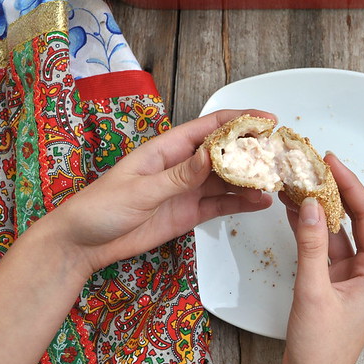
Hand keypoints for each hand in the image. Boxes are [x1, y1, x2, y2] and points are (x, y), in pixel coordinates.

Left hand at [38, 109, 274, 276]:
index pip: (210, 128)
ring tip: (276, 182)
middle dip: (253, 151)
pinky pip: (220, 205)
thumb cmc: (101, 208)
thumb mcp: (141, 190)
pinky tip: (260, 203)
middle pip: (225, 153)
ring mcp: (187, 190)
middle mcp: (182, 166)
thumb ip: (179, 175)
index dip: (240, 120)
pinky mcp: (189, 213)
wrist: (82, 244)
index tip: (268, 120)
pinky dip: (241, 204)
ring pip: (227, 180)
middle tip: (280, 156)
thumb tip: (212, 154)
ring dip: (251, 180)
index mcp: (168, 149)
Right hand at [279, 154, 363, 363]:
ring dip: (318, 209)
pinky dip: (309, 229)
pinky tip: (293, 211)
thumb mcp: (313, 292)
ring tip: (298, 182)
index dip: (350, 185)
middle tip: (314, 167)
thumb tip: (307, 205)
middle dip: (334, 192)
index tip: (331, 162)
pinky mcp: (333, 283)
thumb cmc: (321, 348)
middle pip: (355, 218)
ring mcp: (351, 276)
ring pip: (337, 231)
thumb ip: (310, 246)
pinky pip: (323, 247)